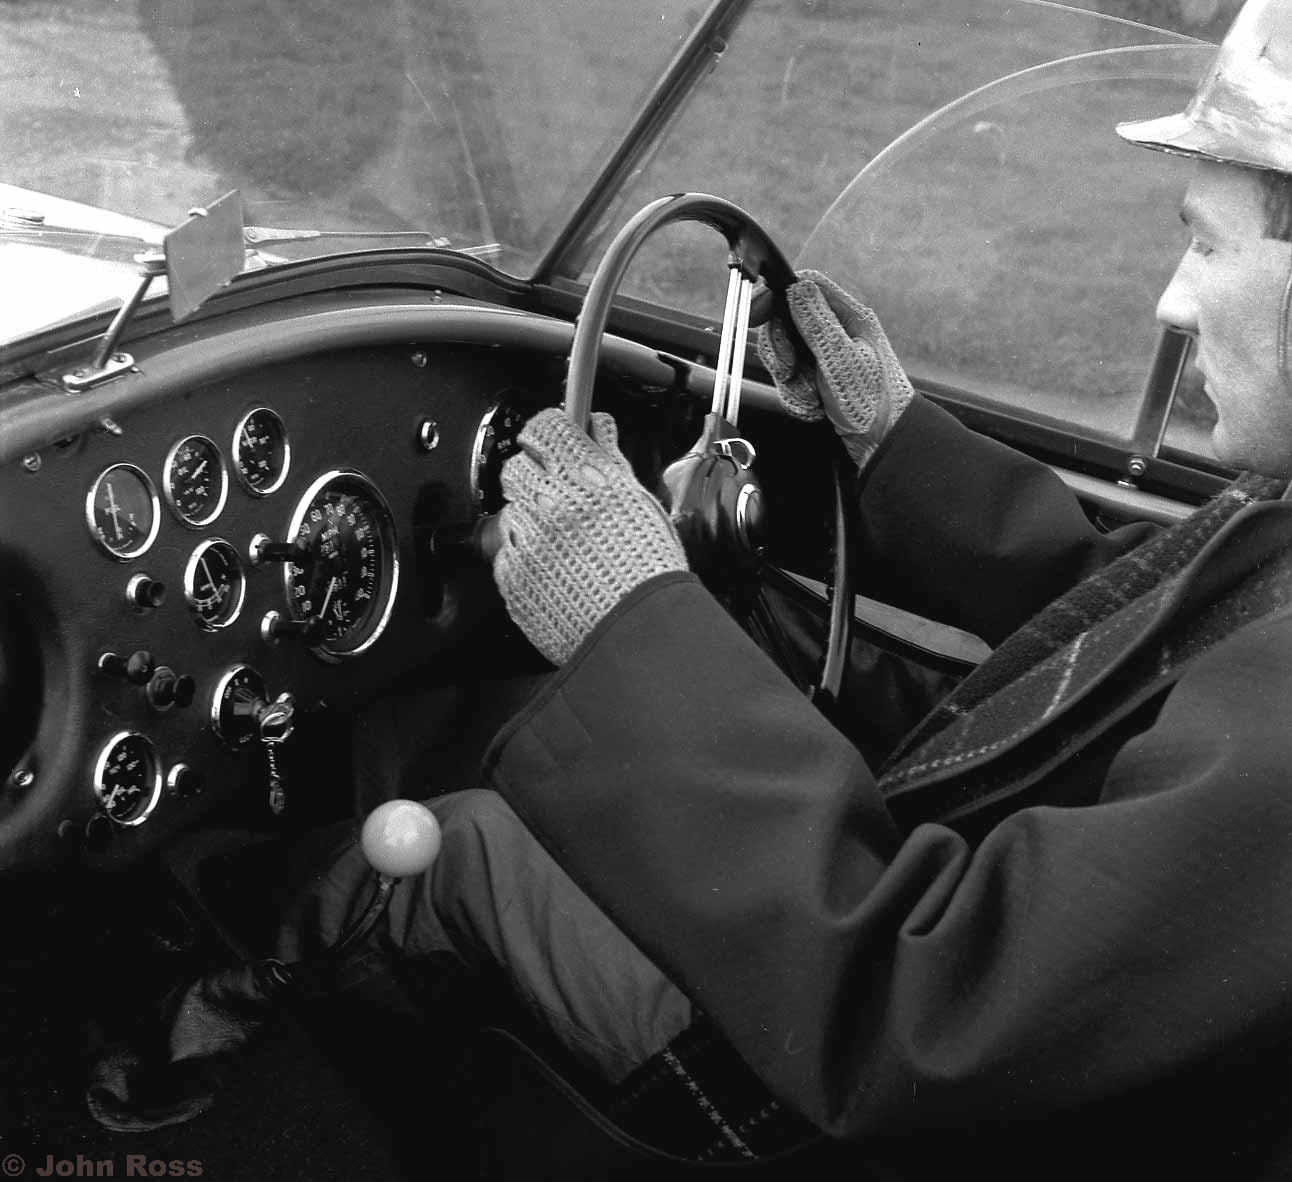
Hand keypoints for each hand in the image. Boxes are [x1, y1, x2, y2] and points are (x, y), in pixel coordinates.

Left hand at [494, 408, 686, 664]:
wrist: (637, 631)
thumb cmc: (648, 572)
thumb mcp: (640, 504)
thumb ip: (612, 461)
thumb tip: (598, 428)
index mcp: (585, 478)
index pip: (546, 427)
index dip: (547, 431)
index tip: (549, 439)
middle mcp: (549, 502)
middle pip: (517, 466)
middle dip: (534, 475)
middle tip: (556, 494)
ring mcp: (526, 539)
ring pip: (511, 510)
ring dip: (531, 519)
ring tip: (564, 543)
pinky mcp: (512, 575)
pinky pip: (506, 552)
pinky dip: (524, 556)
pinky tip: (554, 568)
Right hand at [756, 269, 913, 469]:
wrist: (882, 445)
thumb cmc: (874, 404)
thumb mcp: (843, 360)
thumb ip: (818, 323)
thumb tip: (797, 288)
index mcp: (848, 317)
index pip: (806, 287)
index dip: (777, 295)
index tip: (755, 313)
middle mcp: (835, 333)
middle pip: (785, 323)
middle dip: (781, 352)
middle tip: (790, 370)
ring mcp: (824, 357)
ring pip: (784, 356)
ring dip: (791, 382)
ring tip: (812, 398)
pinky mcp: (816, 380)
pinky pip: (789, 382)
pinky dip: (796, 399)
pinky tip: (816, 409)